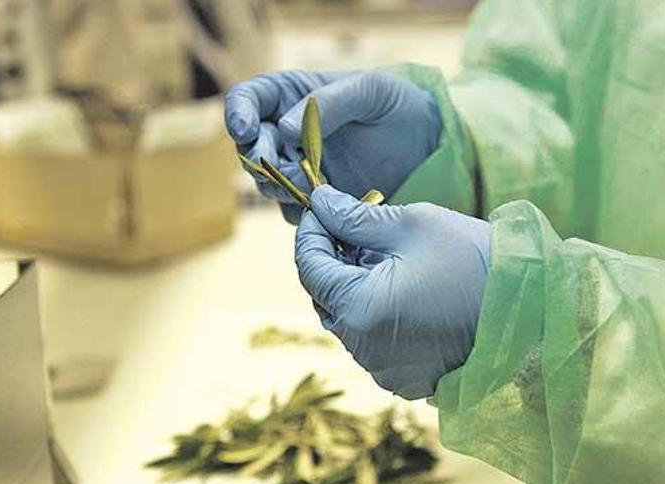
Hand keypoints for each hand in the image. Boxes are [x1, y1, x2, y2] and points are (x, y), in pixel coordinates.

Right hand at [225, 70, 441, 221]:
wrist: (427, 144)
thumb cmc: (398, 105)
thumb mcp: (370, 90)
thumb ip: (328, 102)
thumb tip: (284, 130)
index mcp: (291, 96)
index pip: (247, 100)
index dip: (238, 114)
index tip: (245, 130)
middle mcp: (286, 134)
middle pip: (250, 148)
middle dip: (260, 158)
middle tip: (283, 163)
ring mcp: (299, 170)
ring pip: (268, 184)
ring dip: (283, 186)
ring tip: (315, 183)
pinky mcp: (316, 201)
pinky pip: (295, 212)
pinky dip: (307, 212)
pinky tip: (331, 206)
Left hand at [295, 186, 490, 398]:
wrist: (534, 310)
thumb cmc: (475, 261)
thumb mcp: (412, 224)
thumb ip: (356, 216)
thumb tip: (320, 202)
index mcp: (359, 310)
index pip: (310, 266)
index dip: (312, 231)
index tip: (324, 207)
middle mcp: (364, 349)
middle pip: (326, 296)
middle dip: (335, 259)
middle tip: (359, 228)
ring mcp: (384, 369)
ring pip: (350, 319)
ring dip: (358, 286)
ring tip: (388, 256)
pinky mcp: (406, 378)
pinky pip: (375, 341)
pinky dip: (379, 313)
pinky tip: (406, 288)